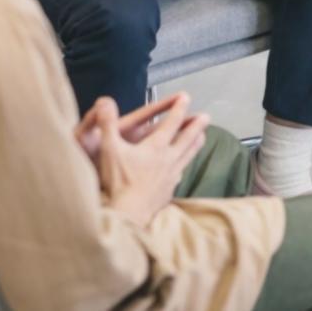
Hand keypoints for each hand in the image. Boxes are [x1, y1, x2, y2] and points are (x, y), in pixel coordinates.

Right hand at [91, 93, 209, 226]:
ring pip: (188, 155)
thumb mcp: (109, 150)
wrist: (129, 214)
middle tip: (206, 116)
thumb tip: (105, 102)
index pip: (171, 123)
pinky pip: (180, 174)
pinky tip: (183, 169)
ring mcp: (171, 175)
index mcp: (155, 147)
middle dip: (196, 125)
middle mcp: (168, 159)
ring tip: (203, 136)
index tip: (186, 97)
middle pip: (187, 138)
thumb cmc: (118, 182)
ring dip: (196, 143)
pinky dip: (184, 166)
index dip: (179, 108)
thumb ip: (107, 124)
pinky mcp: (169, 190)